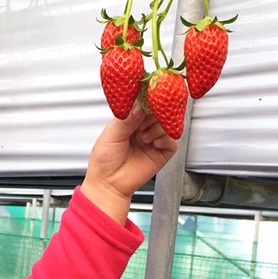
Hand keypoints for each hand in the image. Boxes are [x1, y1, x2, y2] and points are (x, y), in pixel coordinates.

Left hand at [81, 102, 177, 223]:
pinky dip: (165, 139)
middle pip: (158, 111)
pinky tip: (153, 143)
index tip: (150, 94)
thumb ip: (128, 118)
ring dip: (156, 128)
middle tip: (145, 119)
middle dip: (154, 113)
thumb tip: (140, 104)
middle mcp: (142, 128)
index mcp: (129, 120)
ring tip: (143, 137)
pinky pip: (173, 139)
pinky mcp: (163, 152)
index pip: (143, 103)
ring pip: (167, 123)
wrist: (109, 184)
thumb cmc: (104, 161)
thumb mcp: (112, 134)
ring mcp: (153, 139)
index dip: (147, 98)